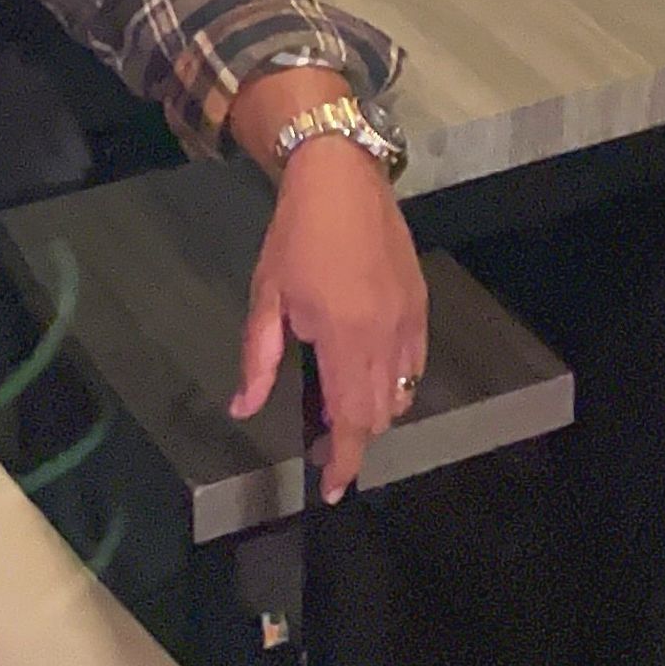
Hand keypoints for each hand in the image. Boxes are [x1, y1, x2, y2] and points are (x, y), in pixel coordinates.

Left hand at [231, 141, 427, 504]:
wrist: (341, 177)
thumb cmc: (296, 236)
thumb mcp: (266, 296)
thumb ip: (257, 360)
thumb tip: (243, 409)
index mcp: (343, 336)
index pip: (351, 421)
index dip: (343, 462)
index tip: (331, 488)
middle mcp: (384, 335)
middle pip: (378, 415)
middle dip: (352, 439)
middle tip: (321, 441)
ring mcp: (408, 319)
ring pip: (399, 393)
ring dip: (373, 412)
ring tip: (340, 404)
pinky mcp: (420, 303)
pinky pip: (414, 363)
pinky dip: (394, 382)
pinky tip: (368, 372)